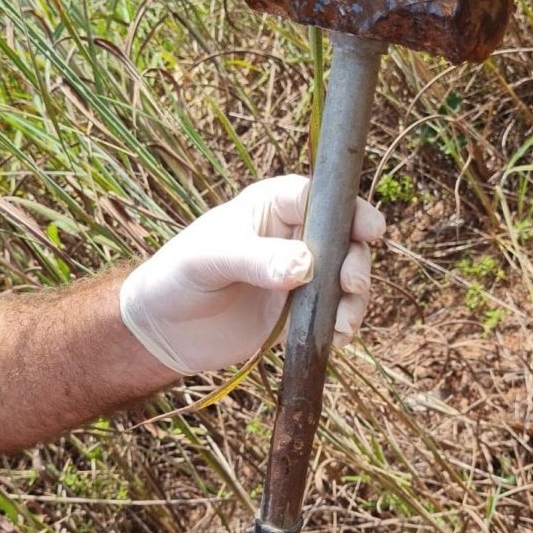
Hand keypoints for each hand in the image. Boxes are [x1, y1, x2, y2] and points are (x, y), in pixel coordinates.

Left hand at [119, 175, 384, 374]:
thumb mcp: (211, 261)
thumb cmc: (177, 277)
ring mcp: (300, 271)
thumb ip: (257, 260)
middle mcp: (293, 233)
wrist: (162, 331)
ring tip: (344, 322)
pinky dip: (343, 321)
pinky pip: (334, 309)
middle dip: (356, 258)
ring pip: (345, 273)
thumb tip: (305, 265)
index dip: (349, 210)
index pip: (320, 196)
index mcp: (271, 205)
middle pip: (344, 236)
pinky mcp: (300, 308)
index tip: (370, 231)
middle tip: (351, 283)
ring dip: (354, 296)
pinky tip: (336, 336)